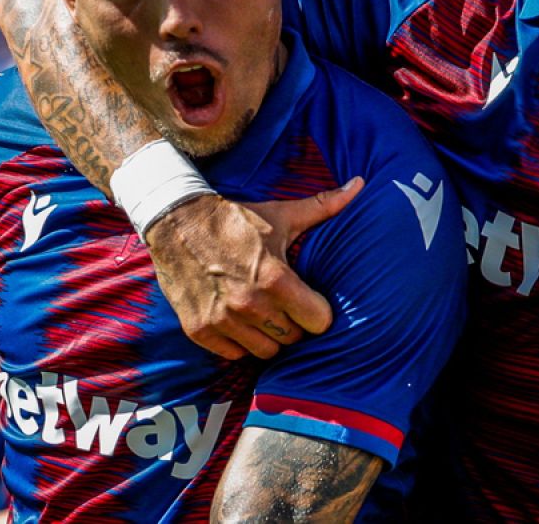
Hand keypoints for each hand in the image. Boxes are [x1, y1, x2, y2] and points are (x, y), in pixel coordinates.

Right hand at [143, 178, 363, 359]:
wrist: (178, 222)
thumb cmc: (236, 220)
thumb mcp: (282, 214)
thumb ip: (324, 206)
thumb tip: (361, 184)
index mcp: (275, 278)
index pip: (318, 321)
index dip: (319, 312)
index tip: (312, 302)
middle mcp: (249, 304)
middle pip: (293, 338)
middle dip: (295, 323)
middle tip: (287, 306)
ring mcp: (222, 320)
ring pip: (265, 351)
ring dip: (269, 336)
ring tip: (265, 314)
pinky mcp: (199, 330)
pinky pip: (234, 354)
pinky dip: (239, 342)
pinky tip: (240, 321)